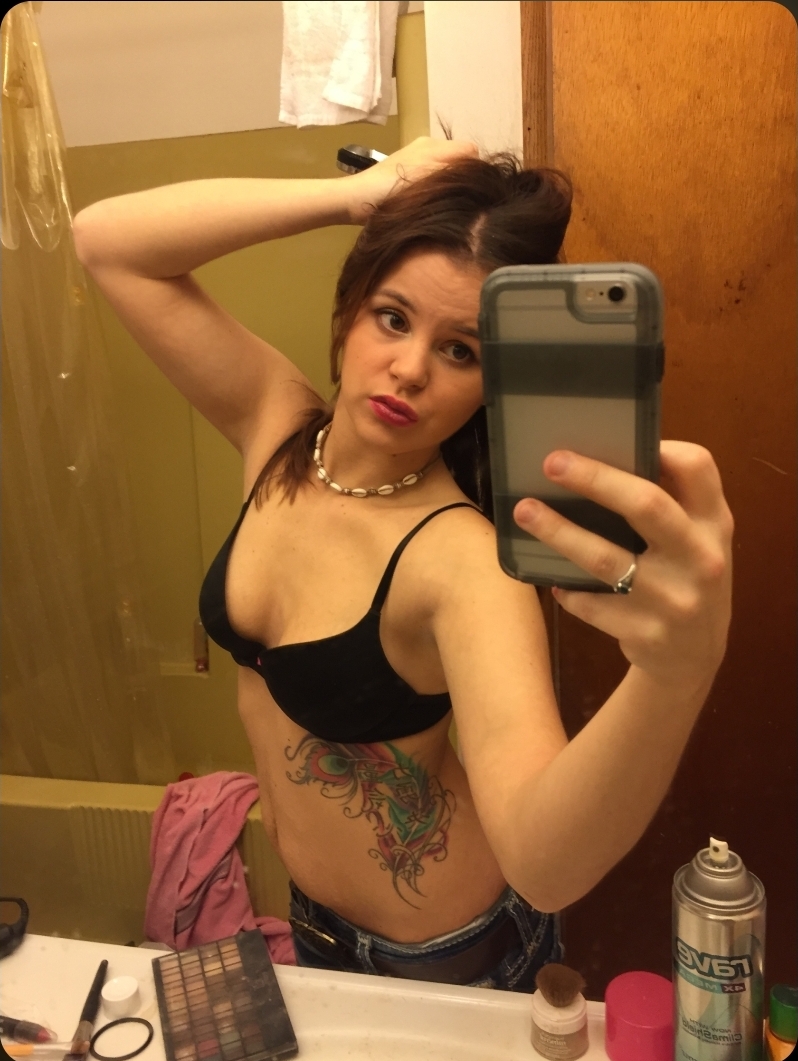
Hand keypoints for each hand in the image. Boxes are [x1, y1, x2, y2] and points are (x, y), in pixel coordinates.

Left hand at [345, 137, 478, 223]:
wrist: (354, 199)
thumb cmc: (387, 190)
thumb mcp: (424, 180)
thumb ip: (451, 172)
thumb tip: (477, 173)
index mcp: (434, 145)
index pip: (471, 151)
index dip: (475, 170)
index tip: (471, 191)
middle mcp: (428, 146)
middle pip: (460, 159)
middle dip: (462, 176)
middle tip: (456, 200)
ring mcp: (417, 158)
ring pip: (446, 169)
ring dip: (448, 183)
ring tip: (441, 203)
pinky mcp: (408, 171)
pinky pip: (433, 176)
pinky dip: (435, 187)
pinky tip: (427, 202)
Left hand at [513, 442, 733, 694]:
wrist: (695, 657)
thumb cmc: (683, 579)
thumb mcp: (694, 540)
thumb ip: (669, 504)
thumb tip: (601, 460)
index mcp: (714, 524)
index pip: (698, 468)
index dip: (660, 448)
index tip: (614, 436)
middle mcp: (701, 558)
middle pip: (646, 504)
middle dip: (594, 479)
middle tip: (552, 462)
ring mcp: (675, 599)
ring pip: (607, 559)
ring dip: (559, 532)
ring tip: (525, 511)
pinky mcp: (647, 634)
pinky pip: (592, 604)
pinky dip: (568, 590)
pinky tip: (553, 580)